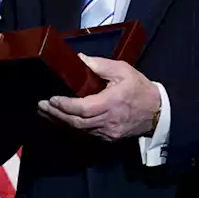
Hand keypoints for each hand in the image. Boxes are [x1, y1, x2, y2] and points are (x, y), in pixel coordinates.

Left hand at [37, 55, 160, 142]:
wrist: (157, 112)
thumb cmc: (139, 88)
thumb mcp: (123, 70)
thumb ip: (100, 65)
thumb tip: (80, 59)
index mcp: (111, 102)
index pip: (83, 108)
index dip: (65, 105)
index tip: (51, 99)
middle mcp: (108, 120)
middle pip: (76, 122)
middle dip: (56, 114)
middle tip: (41, 106)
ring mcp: (108, 132)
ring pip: (79, 130)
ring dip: (61, 121)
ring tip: (45, 112)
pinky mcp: (108, 137)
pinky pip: (86, 133)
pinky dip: (72, 127)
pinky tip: (61, 120)